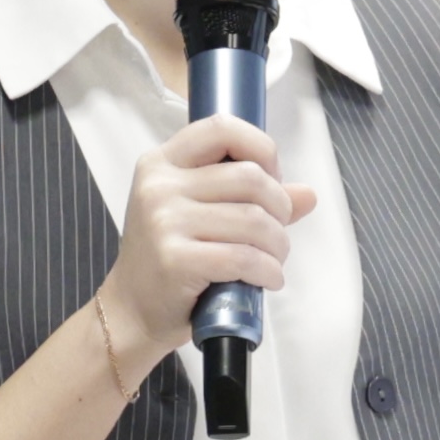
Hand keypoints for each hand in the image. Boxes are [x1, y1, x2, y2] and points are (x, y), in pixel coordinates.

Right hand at [97, 115, 316, 374]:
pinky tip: (268, 280)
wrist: (132, 310)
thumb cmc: (170, 258)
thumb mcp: (199, 215)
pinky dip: (269, 271)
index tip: (272, 178)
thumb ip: (250, 197)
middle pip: (250, 177)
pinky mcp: (175, 260)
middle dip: (280, 208)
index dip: (261, 148)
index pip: (222, 128)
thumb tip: (308, 194)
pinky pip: (244, 258)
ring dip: (278, 246)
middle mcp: (160, 185)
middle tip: (276, 232)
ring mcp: (164, 222)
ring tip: (273, 260)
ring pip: (254, 220)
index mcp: (162, 162)